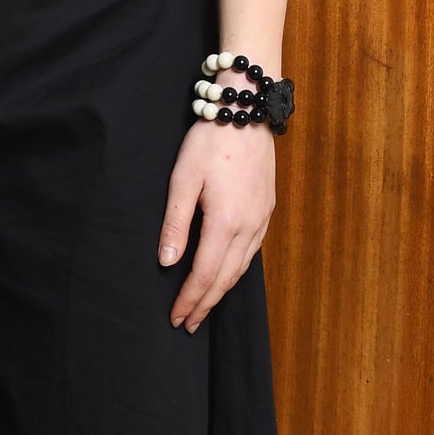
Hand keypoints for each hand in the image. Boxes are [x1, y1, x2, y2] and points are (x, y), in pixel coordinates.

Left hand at [158, 119, 275, 332]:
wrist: (247, 110)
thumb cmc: (210, 141)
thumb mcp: (183, 179)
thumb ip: (176, 224)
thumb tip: (167, 263)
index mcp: (225, 222)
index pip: (205, 274)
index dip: (190, 300)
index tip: (176, 318)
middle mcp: (249, 226)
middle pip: (226, 278)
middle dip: (205, 304)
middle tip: (187, 324)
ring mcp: (261, 219)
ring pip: (241, 268)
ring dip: (221, 291)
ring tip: (204, 307)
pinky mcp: (266, 210)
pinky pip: (252, 252)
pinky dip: (236, 271)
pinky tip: (226, 275)